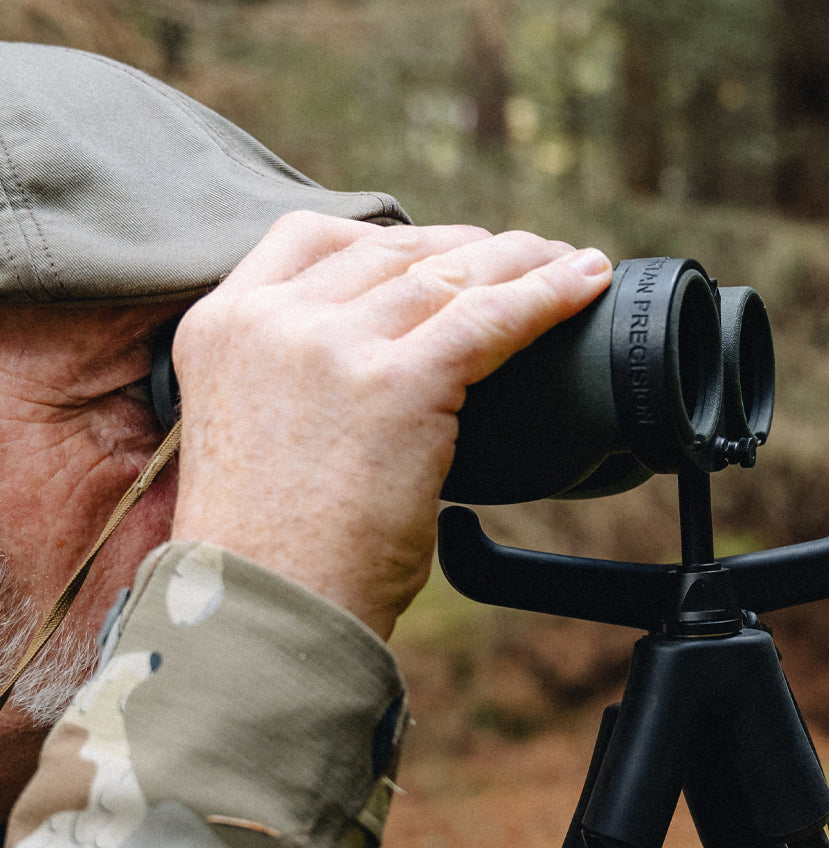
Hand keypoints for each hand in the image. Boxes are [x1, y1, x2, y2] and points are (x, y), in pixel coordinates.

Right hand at [170, 214, 612, 637]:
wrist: (269, 612)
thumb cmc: (276, 553)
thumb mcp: (259, 435)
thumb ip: (302, 382)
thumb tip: (385, 367)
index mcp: (223, 325)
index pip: (312, 237)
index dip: (391, 236)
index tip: (443, 248)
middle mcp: (272, 319)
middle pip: (393, 252)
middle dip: (469, 249)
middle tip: (524, 254)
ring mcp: (331, 344)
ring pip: (448, 276)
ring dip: (521, 263)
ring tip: (569, 262)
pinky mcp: (396, 382)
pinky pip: (490, 318)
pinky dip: (547, 296)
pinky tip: (587, 284)